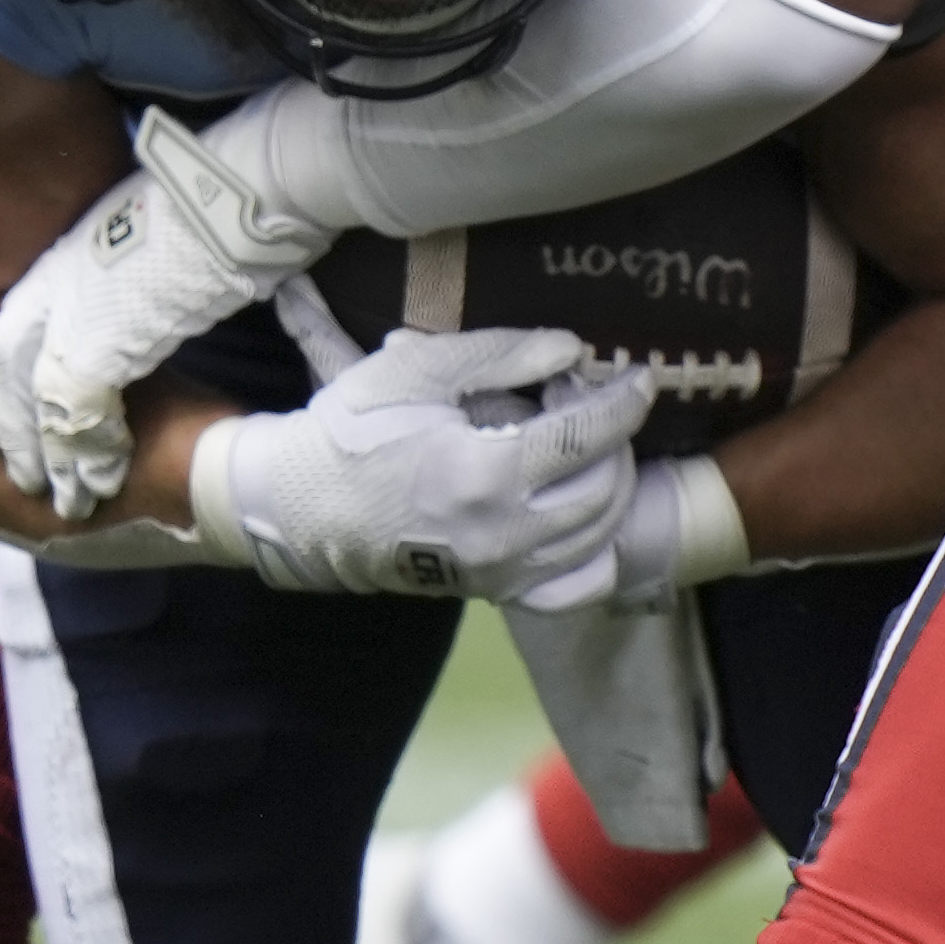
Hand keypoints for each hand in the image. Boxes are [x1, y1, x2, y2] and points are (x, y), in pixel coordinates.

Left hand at [0, 106, 346, 517]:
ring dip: (45, 452)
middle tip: (14, 465)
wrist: (239, 188)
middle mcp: (60, 279)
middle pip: (9, 363)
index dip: (0, 375)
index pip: (13, 323)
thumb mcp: (148, 230)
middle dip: (8, 421)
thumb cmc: (215, 202)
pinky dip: (86, 454)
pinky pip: (78, 412)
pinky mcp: (106, 341)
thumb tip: (135, 283)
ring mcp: (77, 309)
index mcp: (70, 251)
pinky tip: (96, 482)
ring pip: (38, 398)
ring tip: (56, 493)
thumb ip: (124, 263)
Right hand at [188, 325, 651, 597]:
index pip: (588, 437)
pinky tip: (585, 516)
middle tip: (589, 405)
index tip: (639, 377)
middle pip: (605, 487)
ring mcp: (501, 573)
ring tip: (588, 450)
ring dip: (613, 486)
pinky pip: (576, 588)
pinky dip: (597, 552)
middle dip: (618, 439)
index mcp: (484, 473)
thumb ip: (500, 354)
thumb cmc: (356, 428)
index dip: (625, 401)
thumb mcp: (417, 370)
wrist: (305, 505)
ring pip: (600, 535)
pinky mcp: (495, 593)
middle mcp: (503, 533)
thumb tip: (572, 350)